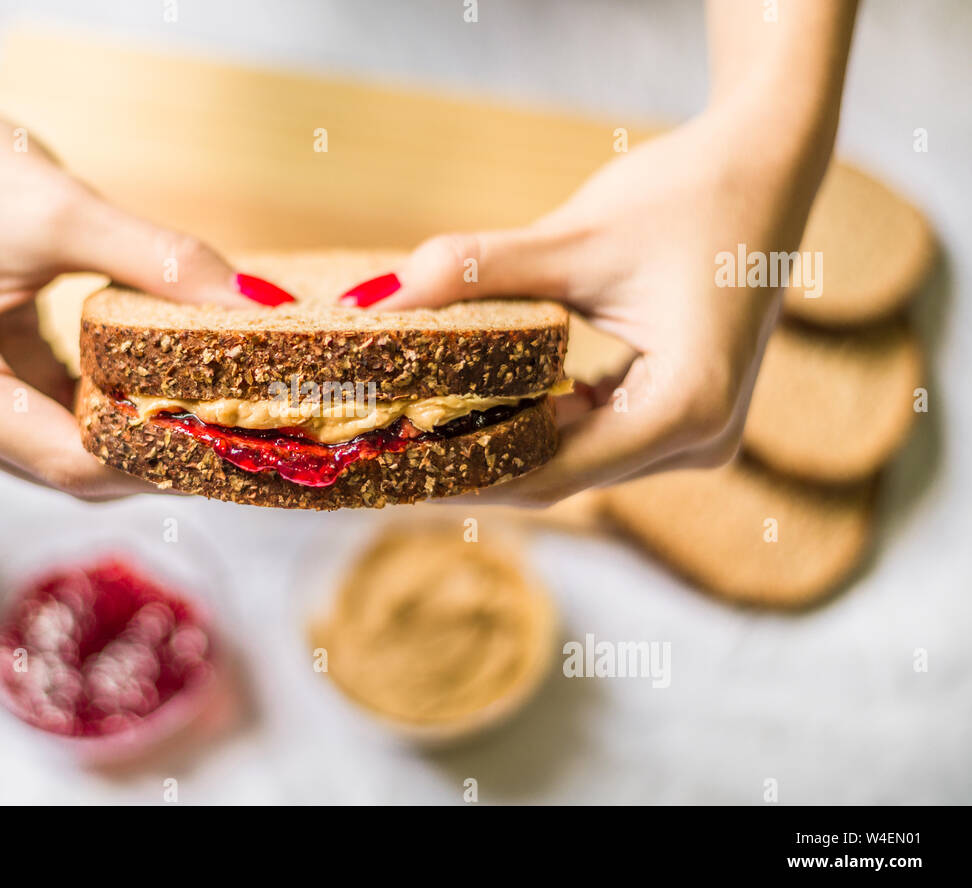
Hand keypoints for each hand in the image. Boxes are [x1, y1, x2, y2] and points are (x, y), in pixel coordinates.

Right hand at [0, 77, 253, 498]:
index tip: (237, 444)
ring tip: (224, 417)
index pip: (70, 459)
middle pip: (72, 468)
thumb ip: (162, 261)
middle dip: (159, 456)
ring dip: (143, 439)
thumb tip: (256, 302)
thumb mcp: (67, 212)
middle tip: (248, 437)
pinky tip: (176, 393)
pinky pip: (63, 422)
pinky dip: (118, 410)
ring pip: (73, 455)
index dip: (160, 460)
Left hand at [355, 104, 829, 504]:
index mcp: (686, 408)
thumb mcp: (575, 238)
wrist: (765, 166)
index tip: (395, 463)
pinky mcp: (683, 414)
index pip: (554, 470)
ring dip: (503, 441)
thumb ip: (475, 270)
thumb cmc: (685, 194)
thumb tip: (372, 299)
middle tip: (389, 448)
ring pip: (575, 459)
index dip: (468, 469)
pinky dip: (540, 421)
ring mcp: (698, 434)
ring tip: (418, 426)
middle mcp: (700, 440)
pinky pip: (596, 435)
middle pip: (562, 473)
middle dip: (475, 458)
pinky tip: (480, 399)